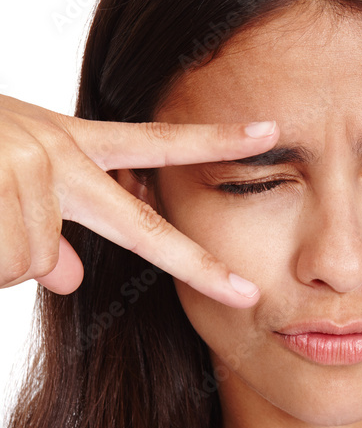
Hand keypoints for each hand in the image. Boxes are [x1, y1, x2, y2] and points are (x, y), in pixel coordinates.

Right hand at [0, 93, 277, 303]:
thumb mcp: (10, 177)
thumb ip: (52, 225)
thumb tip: (71, 275)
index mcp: (68, 143)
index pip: (154, 143)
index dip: (213, 140)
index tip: (268, 131)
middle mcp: (57, 153)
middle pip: (140, 227)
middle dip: (197, 266)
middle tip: (244, 295)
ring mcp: (27, 173)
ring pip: (36, 260)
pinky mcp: (0, 192)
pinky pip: (6, 264)